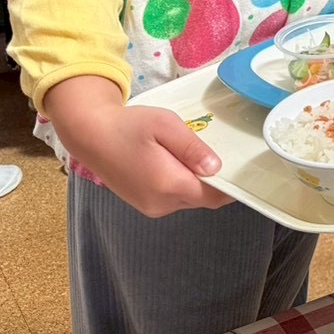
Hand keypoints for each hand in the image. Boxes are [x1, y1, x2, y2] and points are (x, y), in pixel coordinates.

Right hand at [44, 76, 232, 216]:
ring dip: (197, 182)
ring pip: (188, 199)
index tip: (244, 171)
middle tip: (219, 153)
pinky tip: (176, 162)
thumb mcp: (166, 126)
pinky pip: (174, 198)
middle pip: (202, 198)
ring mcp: (150, 207)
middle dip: (214, 181)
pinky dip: (182, 184)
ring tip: (193, 154)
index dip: (231, 186)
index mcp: (169, 185)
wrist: (90, 135)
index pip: (213, 196)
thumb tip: (216, 169)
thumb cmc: (129, 126)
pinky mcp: (143, 204)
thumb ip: (192, 148)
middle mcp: (161, 203)